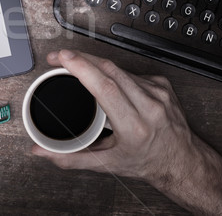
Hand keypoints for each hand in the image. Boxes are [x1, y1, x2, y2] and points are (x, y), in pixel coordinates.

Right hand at [32, 50, 221, 213]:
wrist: (181, 160)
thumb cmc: (146, 161)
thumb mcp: (106, 164)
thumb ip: (69, 158)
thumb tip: (40, 151)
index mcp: (134, 126)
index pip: (106, 87)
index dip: (82, 68)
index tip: (63, 58)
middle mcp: (149, 106)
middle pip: (109, 70)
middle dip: (79, 58)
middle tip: (58, 57)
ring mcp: (157, 92)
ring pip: (118, 67)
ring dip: (92, 62)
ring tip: (73, 64)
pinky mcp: (161, 84)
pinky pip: (129, 71)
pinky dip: (112, 72)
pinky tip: (104, 79)